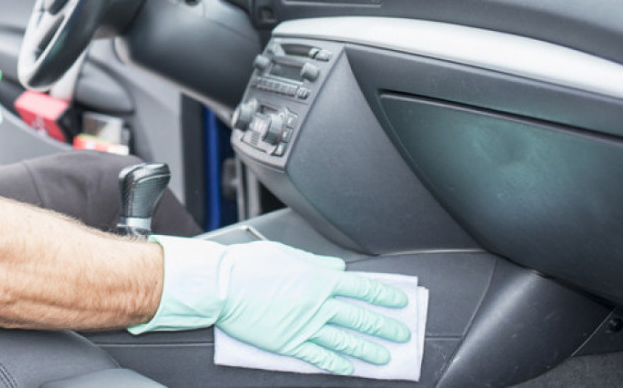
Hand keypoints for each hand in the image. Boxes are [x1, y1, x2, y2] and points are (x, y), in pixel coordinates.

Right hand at [131, 237, 410, 374]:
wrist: (221, 286)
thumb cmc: (247, 265)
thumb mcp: (285, 253)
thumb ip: (315, 262)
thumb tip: (337, 267)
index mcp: (318, 278)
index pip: (361, 287)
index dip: (384, 295)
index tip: (399, 301)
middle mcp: (317, 303)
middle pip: (359, 317)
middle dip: (384, 326)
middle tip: (401, 333)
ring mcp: (304, 325)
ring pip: (345, 341)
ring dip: (367, 350)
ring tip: (384, 358)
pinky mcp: (288, 343)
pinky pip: (318, 356)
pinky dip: (335, 364)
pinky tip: (348, 369)